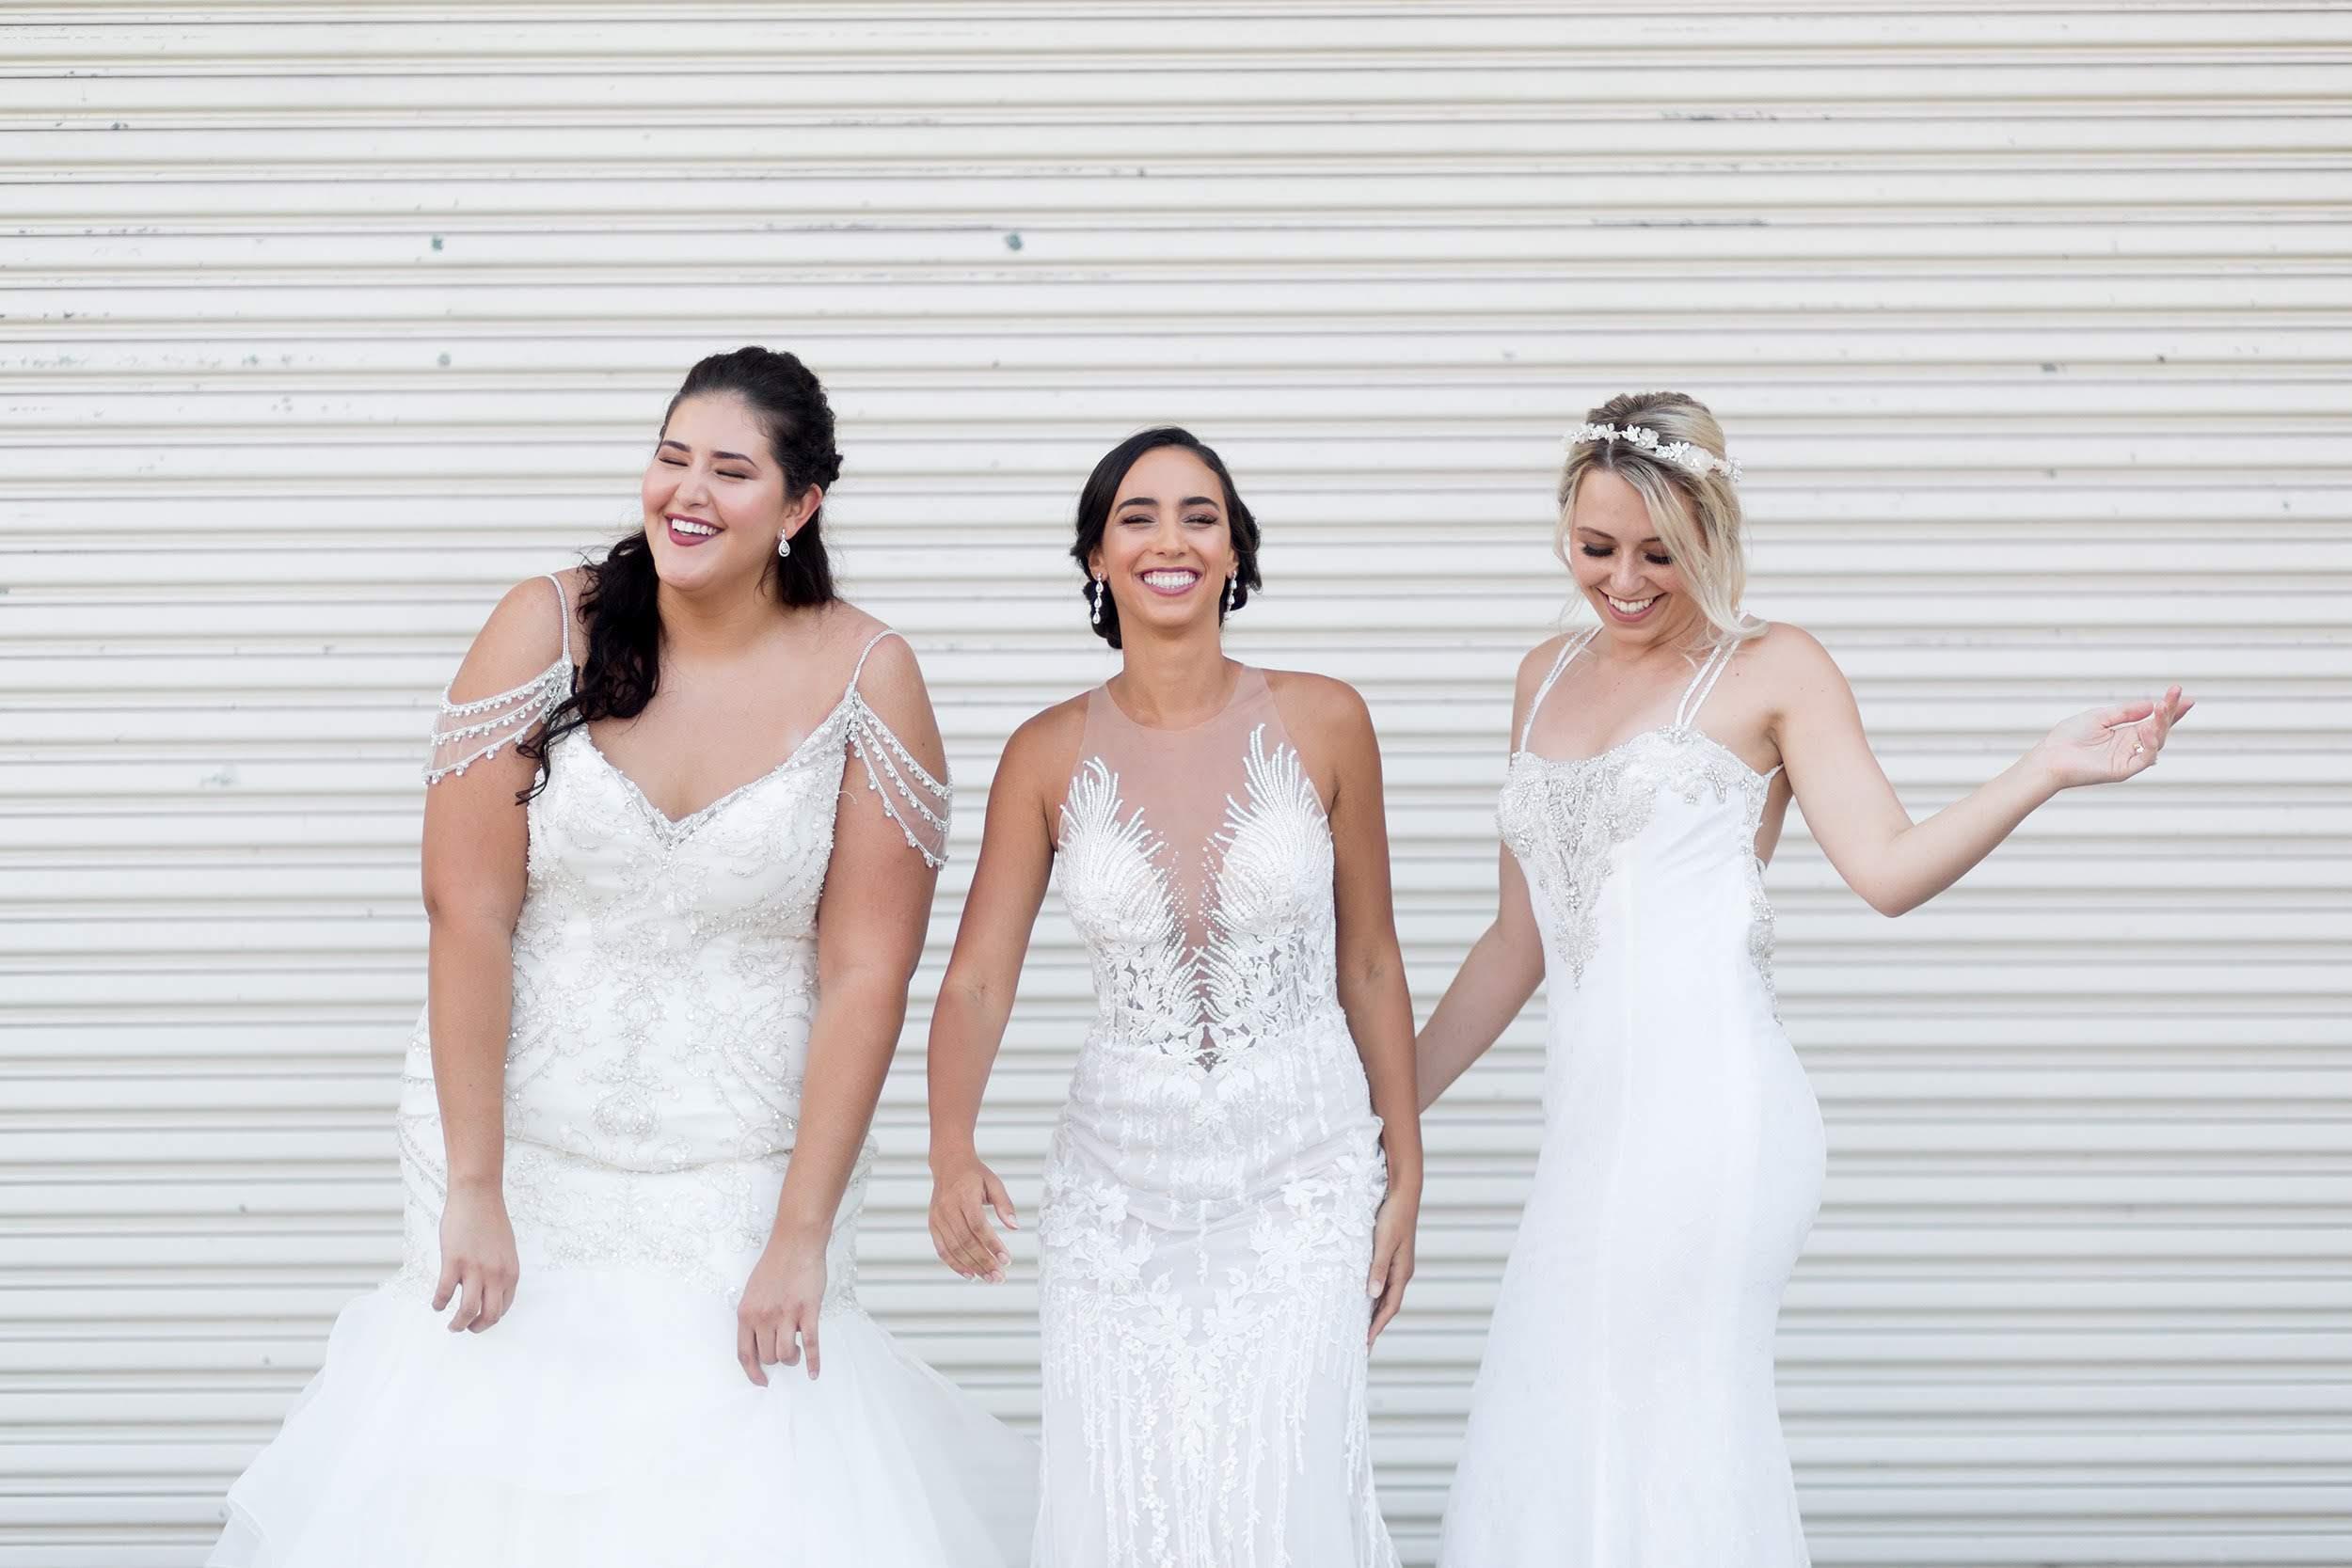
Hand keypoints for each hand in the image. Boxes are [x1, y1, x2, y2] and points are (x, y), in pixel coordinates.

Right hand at [432, 1181, 518, 1332]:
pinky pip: (444, 1293)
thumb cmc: (490, 1220)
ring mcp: (475, 1269)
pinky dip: (439, 1304)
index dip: (491, 1318)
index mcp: (511, 1272)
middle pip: (490, 1315)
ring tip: (452, 1326)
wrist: (478, 1195)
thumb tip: (487, 1290)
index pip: (504, 1307)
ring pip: (467, 1311)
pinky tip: (436, 1304)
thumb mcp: (505, 1250)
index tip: (480, 1319)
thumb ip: (500, 1271)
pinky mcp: (454, 1261)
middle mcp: (496, 1274)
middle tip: (466, 1328)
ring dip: (458, 1324)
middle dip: (477, 1328)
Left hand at [737, 1237, 826, 1385]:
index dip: (753, 1372)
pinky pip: (811, 1344)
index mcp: (746, 1313)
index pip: (745, 1353)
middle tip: (785, 1351)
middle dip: (777, 1360)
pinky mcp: (808, 1311)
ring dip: (792, 1359)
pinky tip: (814, 1372)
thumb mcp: (753, 1292)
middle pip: (768, 1356)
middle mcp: (763, 1317)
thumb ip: (754, 1317)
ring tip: (797, 1352)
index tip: (761, 1380)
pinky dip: (813, 1362)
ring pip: (787, 1355)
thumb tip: (761, 1341)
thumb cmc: (775, 1265)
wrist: (795, 1244)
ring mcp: (786, 1315)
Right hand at [928, 1152, 1015, 1282]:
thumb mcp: (994, 1183)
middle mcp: (948, 1208)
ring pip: (954, 1248)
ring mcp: (938, 1218)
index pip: (978, 1225)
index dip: (992, 1244)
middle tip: (999, 1277)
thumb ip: (1005, 1205)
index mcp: (964, 1196)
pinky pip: (942, 1249)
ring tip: (988, 1278)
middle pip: (966, 1241)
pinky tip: (970, 1274)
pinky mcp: (933, 1225)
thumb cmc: (975, 1175)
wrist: (948, 1164)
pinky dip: (954, 1264)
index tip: (1006, 1259)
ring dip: (972, 1266)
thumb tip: (1014, 1227)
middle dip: (984, 1261)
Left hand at [1367, 1188, 1417, 1345]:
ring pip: (1386, 1296)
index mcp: (1402, 1272)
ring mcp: (1398, 1265)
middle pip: (1389, 1306)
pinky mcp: (1393, 1257)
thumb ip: (1378, 1269)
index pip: (1389, 1307)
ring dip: (1375, 1312)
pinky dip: (1376, 1297)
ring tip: (1362, 1328)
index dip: (1377, 1326)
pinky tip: (1366, 1299)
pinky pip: (1384, 1284)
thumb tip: (1373, 1295)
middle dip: (1376, 1325)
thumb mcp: (1383, 1243)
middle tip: (1363, 1344)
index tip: (1366, 1343)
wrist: (1403, 1195)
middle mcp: (1402, 1272)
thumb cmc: (1394, 1217)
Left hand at [2032, 685, 2193, 790]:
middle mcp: (2130, 746)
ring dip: (2162, 723)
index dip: (2169, 710)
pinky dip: (2150, 744)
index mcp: (2124, 734)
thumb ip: (2126, 711)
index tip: (2184, 696)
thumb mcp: (2100, 716)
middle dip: (2170, 711)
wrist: (2050, 756)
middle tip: (2178, 693)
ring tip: (2163, 706)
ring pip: (2156, 742)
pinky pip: (2145, 758)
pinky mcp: (2124, 770)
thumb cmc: (2069, 737)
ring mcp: (2128, 759)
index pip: (2153, 721)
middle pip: (2159, 729)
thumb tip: (2151, 704)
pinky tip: (2148, 730)